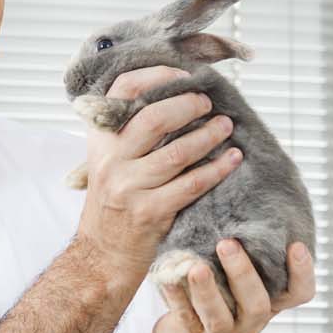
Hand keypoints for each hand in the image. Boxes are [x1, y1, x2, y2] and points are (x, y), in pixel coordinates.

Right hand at [75, 67, 242, 281]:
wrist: (101, 256)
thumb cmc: (113, 204)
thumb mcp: (108, 162)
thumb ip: (128, 133)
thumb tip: (174, 95)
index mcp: (100, 140)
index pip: (122, 90)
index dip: (156, 75)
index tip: (183, 75)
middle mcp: (111, 160)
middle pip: (154, 118)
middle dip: (188, 105)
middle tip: (208, 103)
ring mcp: (129, 187)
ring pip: (178, 152)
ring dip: (209, 135)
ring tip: (225, 126)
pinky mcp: (150, 212)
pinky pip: (191, 185)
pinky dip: (216, 169)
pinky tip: (232, 159)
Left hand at [152, 239, 316, 332]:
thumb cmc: (219, 307)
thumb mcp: (240, 288)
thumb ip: (247, 259)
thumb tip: (243, 201)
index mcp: (268, 304)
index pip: (299, 294)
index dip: (303, 272)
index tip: (296, 245)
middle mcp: (250, 323)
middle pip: (257, 305)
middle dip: (243, 273)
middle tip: (227, 243)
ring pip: (218, 317)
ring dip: (207, 290)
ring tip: (196, 267)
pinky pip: (184, 317)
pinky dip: (175, 296)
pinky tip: (167, 276)